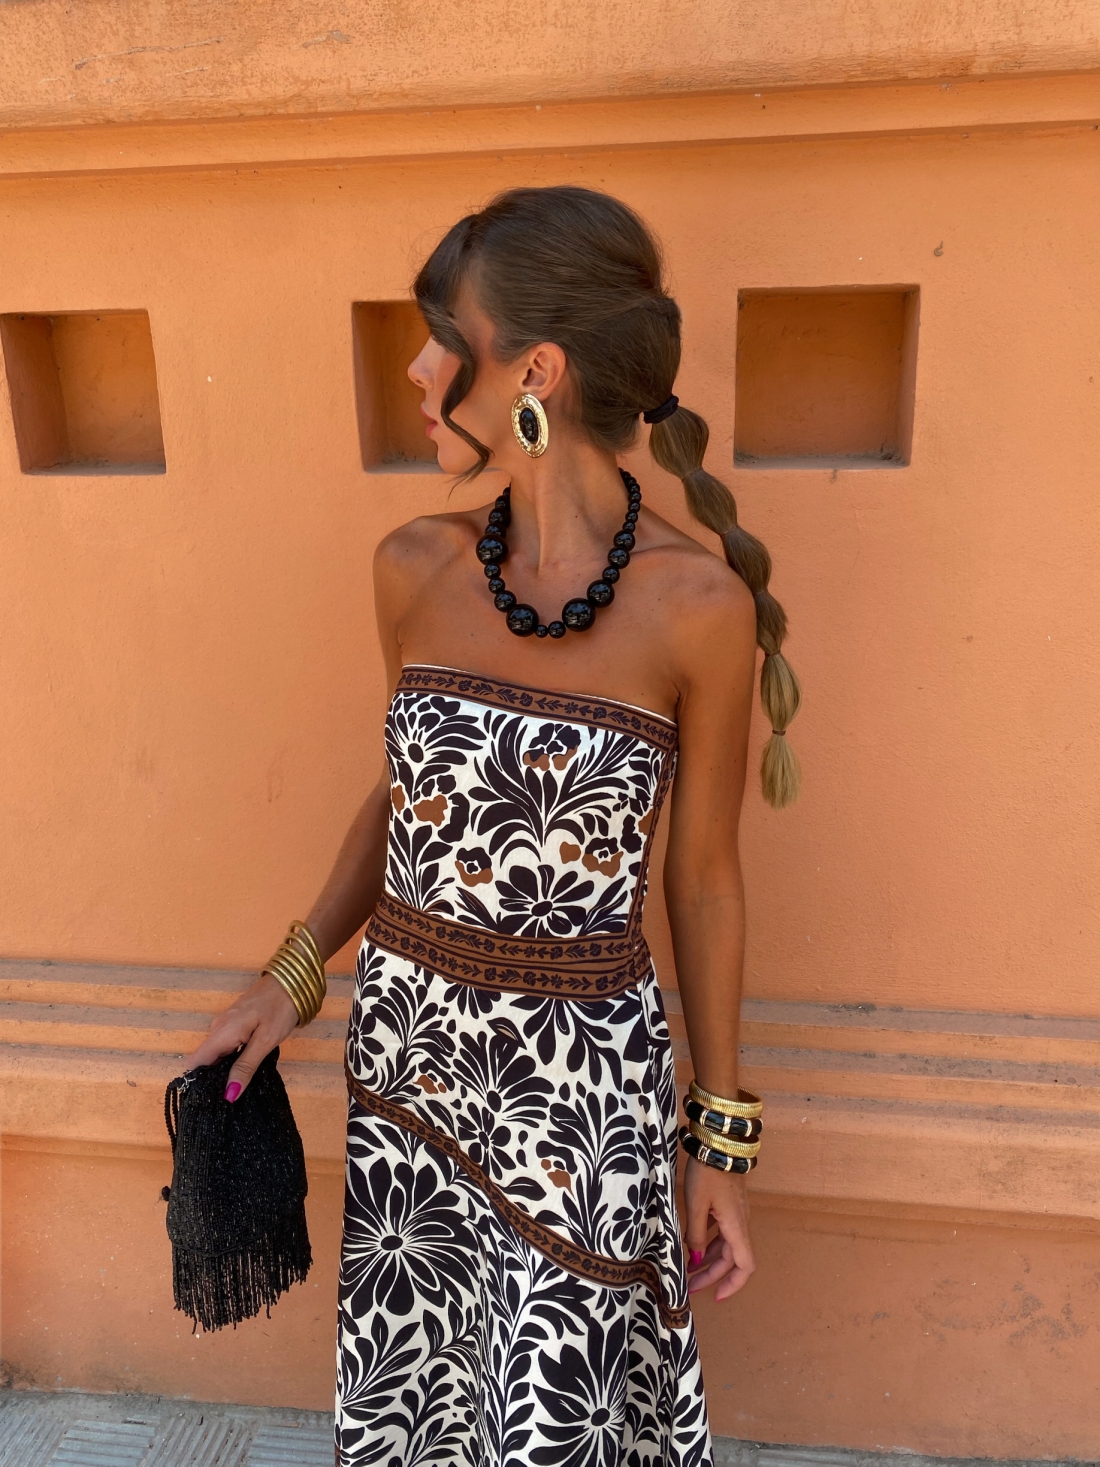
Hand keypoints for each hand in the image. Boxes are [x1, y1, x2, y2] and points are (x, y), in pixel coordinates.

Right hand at [182, 974, 298, 1101]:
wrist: (292, 979)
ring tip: (235, 1093)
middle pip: (206, 1060)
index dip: (196, 1083)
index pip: (195, 1062)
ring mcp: (227, 1025)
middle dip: (212, 1081)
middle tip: (227, 1102)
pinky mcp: (237, 1024)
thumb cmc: (280, 1009)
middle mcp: (218, 1029)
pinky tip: (243, 1072)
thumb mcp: (265, 1041)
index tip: (206, 1103)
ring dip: (224, 1071)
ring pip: (218, 1054)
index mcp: (222, 1033)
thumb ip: (246, 1067)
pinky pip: (227, 1046)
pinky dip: (232, 1060)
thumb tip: (228, 1095)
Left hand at [683, 1155, 755, 1300]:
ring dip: (709, 1258)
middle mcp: (740, 1223)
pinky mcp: (729, 1203)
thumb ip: (696, 1234)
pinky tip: (692, 1241)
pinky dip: (709, 1241)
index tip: (715, 1296)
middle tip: (690, 1285)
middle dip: (711, 1274)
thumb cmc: (707, 1173)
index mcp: (736, 1227)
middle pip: (731, 1259)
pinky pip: (722, 1230)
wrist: (718, 1142)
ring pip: (726, 1245)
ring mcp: (736, 1213)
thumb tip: (696, 1258)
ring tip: (688, 1267)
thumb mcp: (696, 1205)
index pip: (744, 1266)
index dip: (732, 1285)